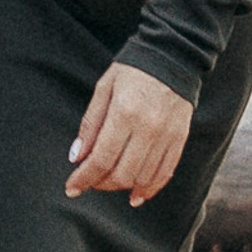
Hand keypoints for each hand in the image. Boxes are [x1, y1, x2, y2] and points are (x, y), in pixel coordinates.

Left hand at [64, 60, 192, 208]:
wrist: (173, 55)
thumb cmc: (132, 70)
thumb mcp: (104, 88)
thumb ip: (90, 123)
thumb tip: (77, 157)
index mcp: (124, 113)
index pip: (101, 158)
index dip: (84, 178)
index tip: (71, 188)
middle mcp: (148, 128)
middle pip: (122, 173)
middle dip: (100, 183)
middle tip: (89, 181)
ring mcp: (167, 136)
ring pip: (143, 178)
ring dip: (122, 187)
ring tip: (109, 183)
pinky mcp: (179, 139)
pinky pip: (165, 173)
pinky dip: (150, 188)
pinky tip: (136, 195)